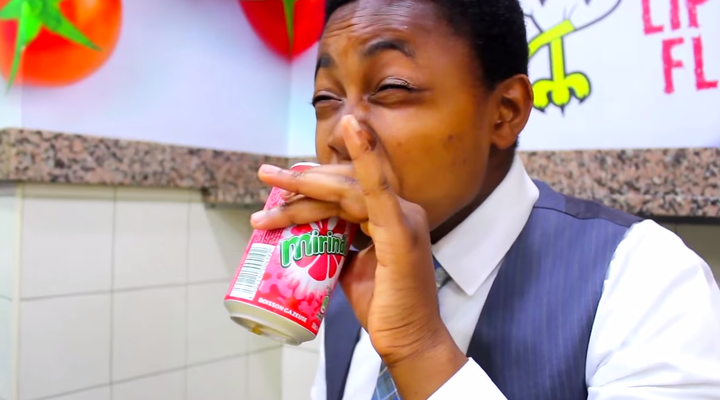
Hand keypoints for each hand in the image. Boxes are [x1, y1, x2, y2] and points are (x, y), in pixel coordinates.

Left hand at [251, 115, 465, 398]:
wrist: (408, 341)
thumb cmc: (383, 307)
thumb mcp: (353, 266)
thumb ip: (339, 243)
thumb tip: (310, 234)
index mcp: (392, 215)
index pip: (352, 185)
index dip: (320, 177)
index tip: (288, 179)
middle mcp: (401, 209)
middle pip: (346, 182)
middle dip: (304, 179)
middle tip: (268, 176)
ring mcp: (404, 218)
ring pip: (347, 188)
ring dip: (306, 184)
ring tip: (271, 183)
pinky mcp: (401, 231)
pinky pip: (378, 189)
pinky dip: (367, 156)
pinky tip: (353, 127)